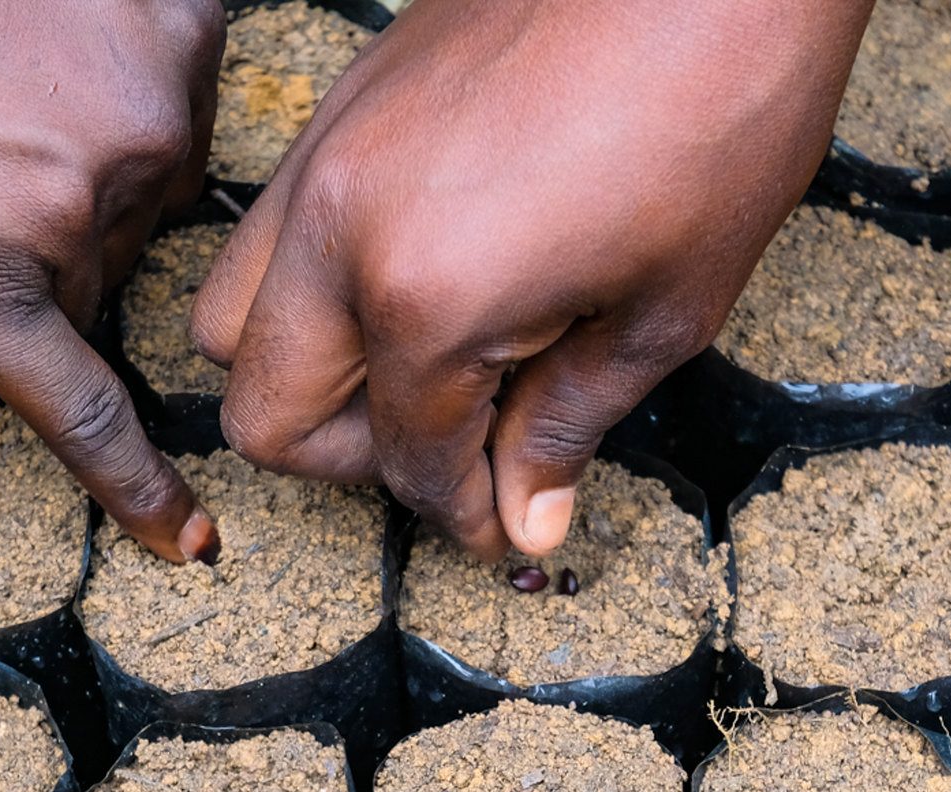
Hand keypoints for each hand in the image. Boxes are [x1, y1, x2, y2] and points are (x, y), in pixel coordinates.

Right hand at [0, 0, 225, 562]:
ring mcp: (72, 219)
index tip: (47, 128)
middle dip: (61, 199)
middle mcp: (146, 128)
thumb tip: (149, 145)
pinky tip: (182, 541)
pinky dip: (135, 485)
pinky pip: (85, 413)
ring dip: (13, 255)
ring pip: (83, 284)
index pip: (177, 143)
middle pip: (136, 222)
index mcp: (173, 35)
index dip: (102, 146)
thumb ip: (119, 60)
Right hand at [192, 0, 872, 559]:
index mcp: (423, 298)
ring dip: (308, 373)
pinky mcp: (340, 106)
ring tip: (423, 370)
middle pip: (265, 411)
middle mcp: (340, 231)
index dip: (464, 515)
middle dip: (356, 459)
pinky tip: (423, 279)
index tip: (508, 525)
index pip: (405, 461)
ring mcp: (325, 158)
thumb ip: (569, 424)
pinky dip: (315, 285)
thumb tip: (529, 518)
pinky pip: (271, 229)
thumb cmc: (720, 115)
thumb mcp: (665, 308)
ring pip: (231, 317)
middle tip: (459, 451)